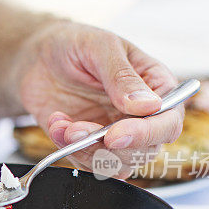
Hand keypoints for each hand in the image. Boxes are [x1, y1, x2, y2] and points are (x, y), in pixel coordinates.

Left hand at [17, 21, 182, 177]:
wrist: (39, 56)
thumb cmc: (76, 43)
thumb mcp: (100, 47)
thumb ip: (122, 76)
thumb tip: (148, 105)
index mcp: (157, 88)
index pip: (168, 123)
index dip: (146, 134)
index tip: (115, 136)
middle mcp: (141, 116)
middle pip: (145, 152)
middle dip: (107, 147)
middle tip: (76, 129)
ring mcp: (115, 133)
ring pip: (116, 165)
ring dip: (85, 151)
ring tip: (63, 125)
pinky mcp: (90, 146)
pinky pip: (86, 164)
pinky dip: (67, 150)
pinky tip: (56, 124)